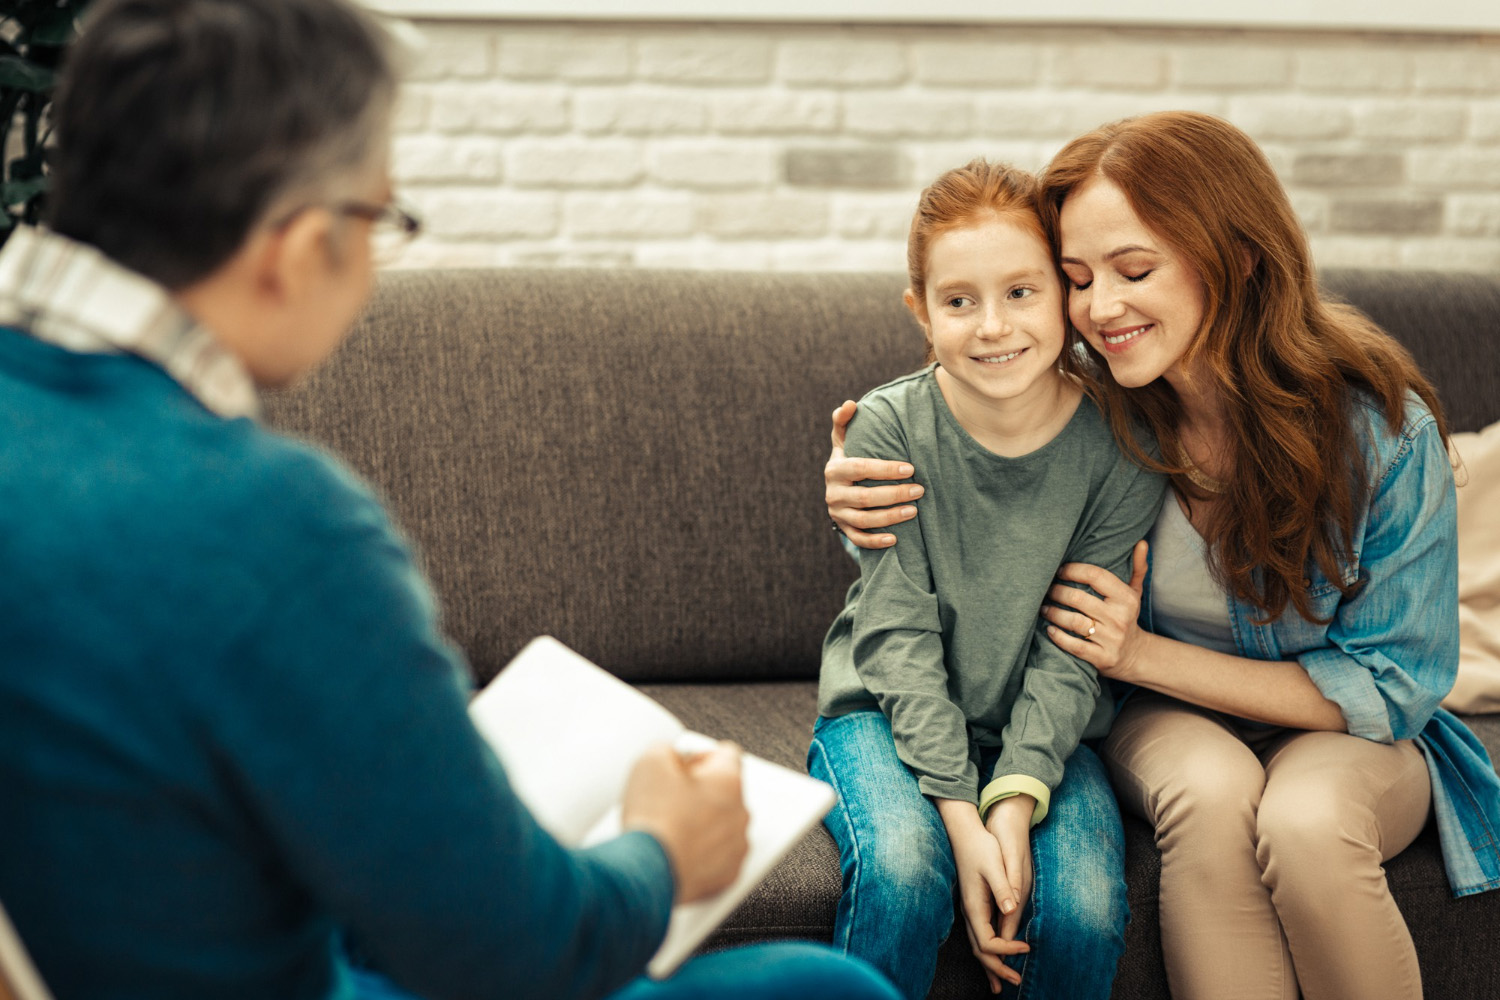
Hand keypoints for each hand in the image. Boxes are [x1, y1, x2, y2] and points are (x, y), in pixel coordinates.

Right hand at [620, 741, 748, 903]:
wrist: (649, 872)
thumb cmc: (654, 821)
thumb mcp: (650, 761)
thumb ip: (667, 749)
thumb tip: (670, 754)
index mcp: (729, 781)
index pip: (727, 753)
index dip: (700, 756)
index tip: (683, 765)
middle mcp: (741, 813)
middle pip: (726, 791)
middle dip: (701, 791)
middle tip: (671, 798)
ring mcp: (737, 847)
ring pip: (723, 825)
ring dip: (703, 822)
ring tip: (671, 827)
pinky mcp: (727, 875)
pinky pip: (719, 855)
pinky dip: (703, 852)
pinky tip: (678, 850)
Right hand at [824, 399, 922, 548]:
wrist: (838, 484)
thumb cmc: (849, 456)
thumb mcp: (844, 438)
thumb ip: (845, 420)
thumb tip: (850, 404)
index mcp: (834, 469)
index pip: (859, 468)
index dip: (884, 469)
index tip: (910, 468)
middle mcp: (832, 493)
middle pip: (864, 497)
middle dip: (894, 494)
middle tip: (920, 490)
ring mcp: (837, 513)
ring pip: (863, 520)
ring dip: (890, 517)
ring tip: (914, 511)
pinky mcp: (843, 528)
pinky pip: (858, 539)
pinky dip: (875, 541)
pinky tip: (896, 539)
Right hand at [936, 799, 1031, 992]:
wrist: (965, 832)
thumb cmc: (982, 847)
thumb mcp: (995, 865)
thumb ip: (1003, 888)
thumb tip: (1012, 909)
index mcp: (974, 906)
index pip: (989, 942)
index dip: (1008, 949)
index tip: (1027, 947)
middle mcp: (970, 912)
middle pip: (981, 951)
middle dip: (998, 969)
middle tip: (1017, 981)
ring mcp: (971, 910)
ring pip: (979, 946)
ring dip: (992, 965)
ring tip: (1003, 983)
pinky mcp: (975, 906)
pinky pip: (981, 936)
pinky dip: (990, 952)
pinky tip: (998, 956)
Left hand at [1042, 540, 1151, 681]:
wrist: (1135, 655)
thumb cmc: (1127, 616)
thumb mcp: (1135, 592)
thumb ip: (1137, 568)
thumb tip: (1141, 543)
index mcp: (1127, 598)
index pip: (1095, 576)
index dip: (1073, 570)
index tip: (1059, 570)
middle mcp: (1119, 618)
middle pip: (1079, 598)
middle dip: (1057, 592)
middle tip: (1046, 589)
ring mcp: (1111, 639)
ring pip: (1074, 622)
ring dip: (1053, 613)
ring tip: (1043, 608)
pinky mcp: (1102, 658)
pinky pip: (1074, 646)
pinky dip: (1058, 637)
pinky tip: (1049, 629)